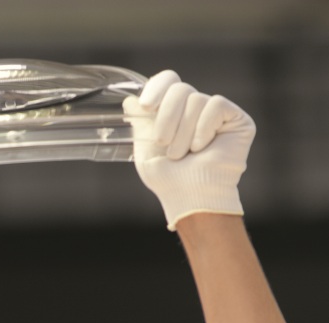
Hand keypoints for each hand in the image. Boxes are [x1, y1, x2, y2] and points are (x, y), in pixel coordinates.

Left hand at [124, 70, 255, 230]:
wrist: (189, 196)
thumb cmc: (168, 179)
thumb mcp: (145, 150)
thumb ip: (140, 124)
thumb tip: (130, 100)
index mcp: (175, 113)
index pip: (169, 81)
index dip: (157, 87)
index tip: (145, 106)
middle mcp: (197, 109)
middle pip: (180, 89)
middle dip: (166, 116)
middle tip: (162, 142)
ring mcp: (217, 114)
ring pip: (196, 99)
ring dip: (183, 132)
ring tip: (182, 155)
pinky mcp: (237, 119)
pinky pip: (216, 105)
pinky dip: (203, 128)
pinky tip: (201, 148)